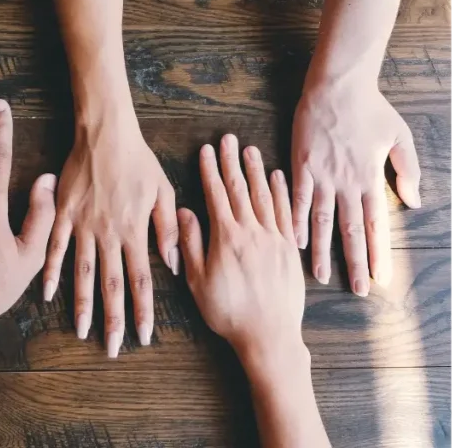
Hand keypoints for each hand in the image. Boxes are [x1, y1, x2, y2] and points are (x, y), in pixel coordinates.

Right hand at [41, 115, 177, 357]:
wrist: (105, 132)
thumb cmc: (138, 160)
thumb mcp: (163, 191)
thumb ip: (167, 229)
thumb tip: (173, 264)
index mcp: (135, 230)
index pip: (141, 280)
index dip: (143, 310)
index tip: (144, 335)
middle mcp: (109, 233)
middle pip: (112, 284)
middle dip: (113, 319)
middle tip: (113, 348)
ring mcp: (83, 225)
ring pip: (82, 273)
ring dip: (82, 304)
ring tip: (81, 330)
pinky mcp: (63, 214)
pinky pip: (55, 247)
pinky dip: (51, 271)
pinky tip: (47, 293)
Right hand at [177, 135, 305, 360]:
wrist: (269, 335)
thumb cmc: (228, 312)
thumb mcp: (197, 281)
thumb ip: (190, 244)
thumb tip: (183, 212)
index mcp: (226, 238)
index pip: (216, 195)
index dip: (210, 170)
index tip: (206, 150)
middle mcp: (252, 232)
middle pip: (240, 189)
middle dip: (232, 162)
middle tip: (229, 138)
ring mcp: (274, 239)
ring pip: (264, 196)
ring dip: (256, 171)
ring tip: (250, 150)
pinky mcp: (289, 249)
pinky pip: (286, 213)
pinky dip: (281, 192)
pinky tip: (277, 178)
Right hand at [290, 77, 420, 295]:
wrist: (337, 86)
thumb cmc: (370, 108)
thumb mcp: (400, 137)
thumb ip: (408, 170)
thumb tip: (414, 202)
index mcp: (370, 178)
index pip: (376, 224)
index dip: (378, 253)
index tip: (381, 278)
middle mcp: (346, 183)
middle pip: (351, 231)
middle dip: (355, 263)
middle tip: (358, 290)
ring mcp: (322, 176)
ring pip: (323, 222)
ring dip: (322, 252)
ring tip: (321, 277)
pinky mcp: (301, 166)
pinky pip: (298, 200)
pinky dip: (296, 222)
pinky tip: (295, 242)